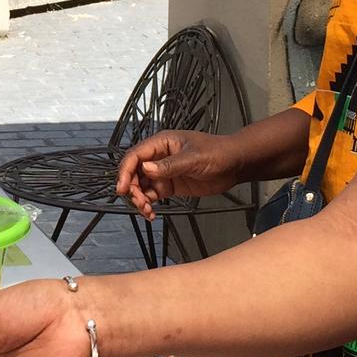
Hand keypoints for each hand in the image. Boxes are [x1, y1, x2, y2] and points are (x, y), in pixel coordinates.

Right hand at [115, 129, 239, 219]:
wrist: (234, 164)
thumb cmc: (217, 152)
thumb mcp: (193, 158)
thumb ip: (169, 165)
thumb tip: (146, 169)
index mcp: (162, 143)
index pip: (135, 156)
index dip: (125, 171)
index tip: (122, 188)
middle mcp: (159, 157)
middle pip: (134, 172)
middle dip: (132, 189)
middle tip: (139, 202)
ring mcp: (163, 172)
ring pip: (141, 186)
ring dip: (140, 199)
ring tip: (147, 210)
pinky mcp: (170, 185)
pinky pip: (152, 195)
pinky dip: (148, 205)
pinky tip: (152, 213)